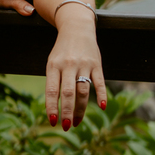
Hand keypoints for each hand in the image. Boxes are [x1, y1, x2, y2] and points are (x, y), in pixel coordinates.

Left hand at [46, 12, 105, 128]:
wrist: (76, 29)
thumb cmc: (62, 52)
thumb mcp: (52, 63)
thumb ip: (53, 82)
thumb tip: (54, 108)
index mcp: (54, 66)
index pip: (52, 90)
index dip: (52, 107)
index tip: (52, 121)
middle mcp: (69, 65)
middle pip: (68, 92)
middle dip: (67, 111)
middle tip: (66, 126)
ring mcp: (84, 65)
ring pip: (83, 91)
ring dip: (81, 109)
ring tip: (77, 122)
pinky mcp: (97, 64)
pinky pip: (100, 82)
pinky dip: (102, 95)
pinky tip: (101, 107)